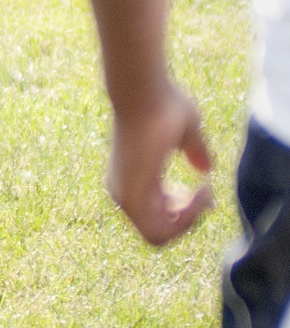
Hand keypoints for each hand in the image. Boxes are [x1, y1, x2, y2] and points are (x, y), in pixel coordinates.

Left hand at [107, 84, 213, 244]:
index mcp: (132, 177)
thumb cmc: (163, 104)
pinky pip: (158, 233)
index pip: (157, 217)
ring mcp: (123, 194)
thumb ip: (193, 151)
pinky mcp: (130, 197)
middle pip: (159, 231)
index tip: (204, 191)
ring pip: (158, 236)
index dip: (185, 213)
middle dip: (188, 218)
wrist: (144, 91)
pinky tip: (199, 193)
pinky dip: (185, 221)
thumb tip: (205, 169)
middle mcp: (123, 190)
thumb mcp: (185, 132)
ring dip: (189, 221)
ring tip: (201, 193)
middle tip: (203, 194)